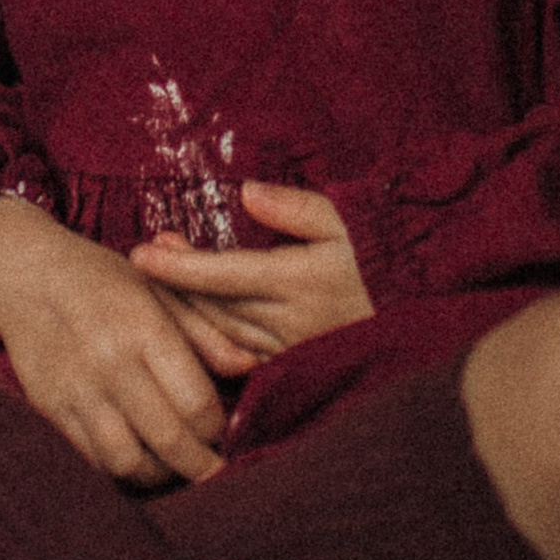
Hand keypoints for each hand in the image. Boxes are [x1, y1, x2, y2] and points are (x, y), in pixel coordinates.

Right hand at [0, 194, 227, 487]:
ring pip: (128, 462)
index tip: (224, 431)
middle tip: (212, 469)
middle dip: (200, 465)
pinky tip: (135, 455)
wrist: (26, 274)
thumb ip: (204, 331)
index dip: (218, 428)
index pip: (196, 402)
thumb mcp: (160, 289)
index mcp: (144, 328)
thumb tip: (246, 367)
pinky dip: (118, 469)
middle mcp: (109, 362)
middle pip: (168, 441)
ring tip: (171, 465)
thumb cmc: (105, 281)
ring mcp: (76, 390)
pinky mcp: (49, 409)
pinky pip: (91, 460)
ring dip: (158, 474)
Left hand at [130, 181, 373, 359]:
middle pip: (212, 307)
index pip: (223, 274)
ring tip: (163, 281)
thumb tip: (247, 193)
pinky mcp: (293, 365)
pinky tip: (194, 321)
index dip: (178, 265)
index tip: (138, 254)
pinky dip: (210, 338)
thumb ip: (296, 208)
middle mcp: (288, 321)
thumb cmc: (380, 257)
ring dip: (187, 311)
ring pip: (220, 334)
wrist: (420, 313)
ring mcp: (289, 348)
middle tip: (148, 255)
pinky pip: (239, 355)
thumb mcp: (346, 220)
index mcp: (298, 282)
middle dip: (175, 284)